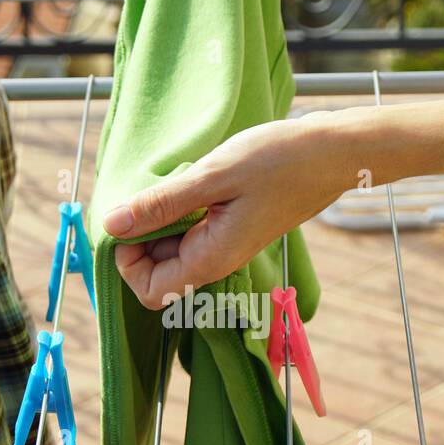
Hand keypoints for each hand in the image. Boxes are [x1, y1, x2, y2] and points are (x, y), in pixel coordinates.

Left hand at [103, 115, 351, 308]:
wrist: (332, 152)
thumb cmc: (278, 162)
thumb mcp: (212, 178)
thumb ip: (161, 205)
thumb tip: (111, 224)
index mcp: (211, 259)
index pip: (149, 292)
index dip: (128, 262)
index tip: (130, 219)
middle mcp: (217, 262)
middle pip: (158, 273)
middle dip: (140, 240)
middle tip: (145, 193)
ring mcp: (226, 247)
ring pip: (173, 251)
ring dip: (159, 222)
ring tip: (169, 183)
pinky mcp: (233, 229)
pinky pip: (192, 233)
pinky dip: (179, 213)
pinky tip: (188, 182)